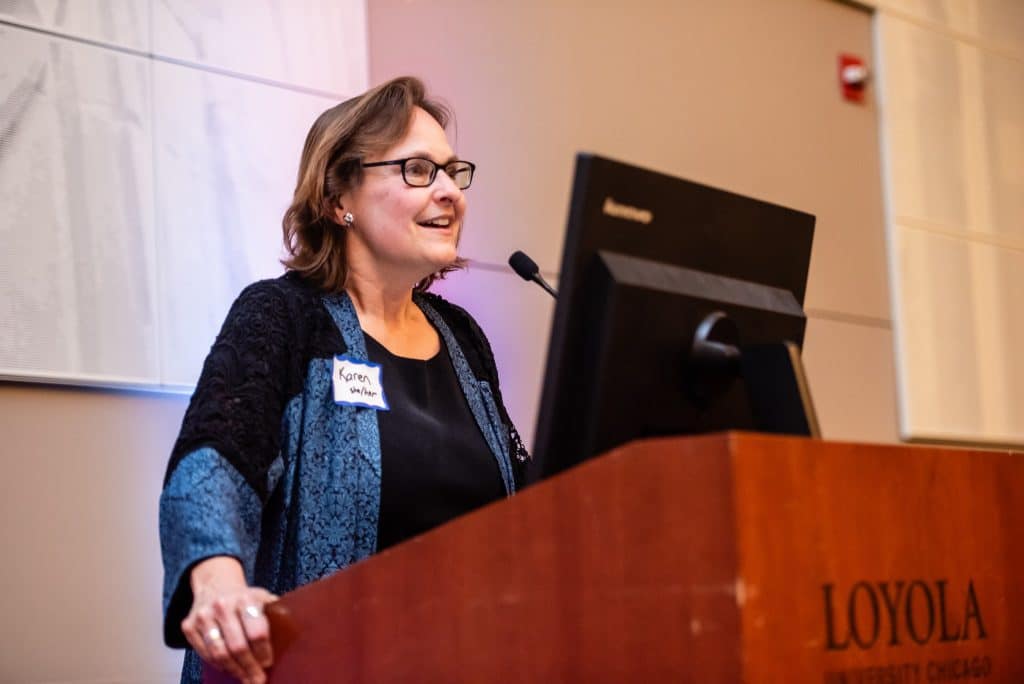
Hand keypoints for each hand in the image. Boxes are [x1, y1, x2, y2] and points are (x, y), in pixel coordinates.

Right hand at [182, 556, 278, 683]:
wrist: (214, 583)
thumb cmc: (245, 597)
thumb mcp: (262, 597)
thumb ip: (276, 613)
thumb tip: (294, 633)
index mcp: (245, 598)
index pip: (256, 632)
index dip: (263, 652)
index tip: (268, 664)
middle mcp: (222, 606)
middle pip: (238, 646)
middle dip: (250, 668)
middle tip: (258, 680)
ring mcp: (203, 616)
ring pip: (219, 653)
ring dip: (234, 670)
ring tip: (246, 679)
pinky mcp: (189, 626)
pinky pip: (205, 653)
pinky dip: (218, 665)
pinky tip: (230, 669)